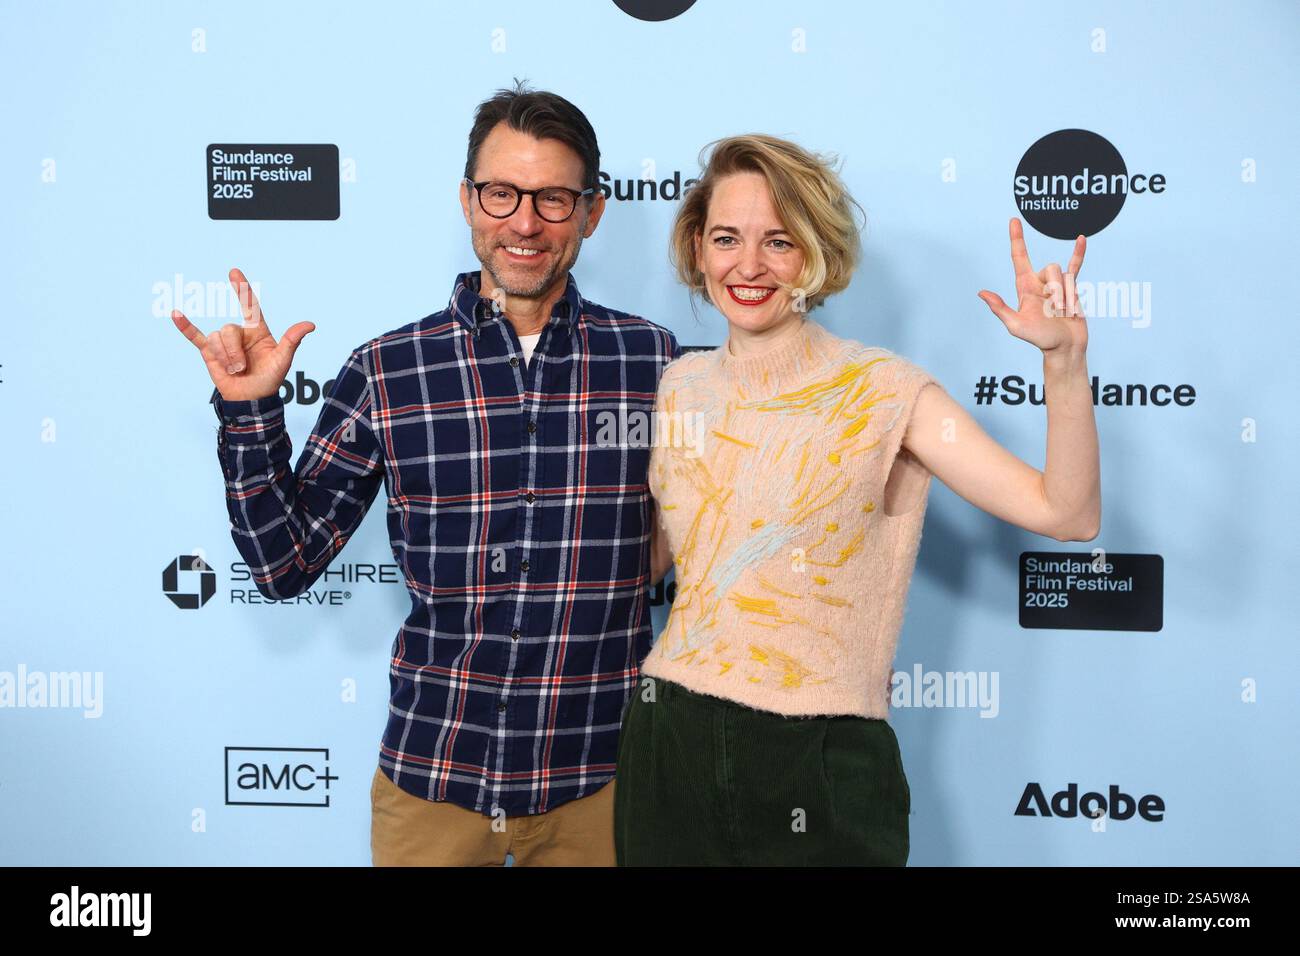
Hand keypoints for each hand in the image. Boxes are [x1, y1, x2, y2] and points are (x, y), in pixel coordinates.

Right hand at [171, 267, 314, 401]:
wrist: (252, 398)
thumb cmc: (270, 378)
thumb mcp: (283, 359)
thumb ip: (292, 340)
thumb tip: (310, 325)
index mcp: (257, 331)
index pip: (249, 305)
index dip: (242, 289)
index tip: (234, 272)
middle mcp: (239, 333)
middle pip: (229, 330)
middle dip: (234, 352)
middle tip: (242, 368)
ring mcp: (223, 342)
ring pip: (216, 339)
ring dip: (224, 358)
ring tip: (234, 371)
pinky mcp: (209, 352)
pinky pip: (195, 336)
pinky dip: (185, 326)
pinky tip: (176, 314)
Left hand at [976, 217, 1087, 357]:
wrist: (1065, 348)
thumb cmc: (1040, 340)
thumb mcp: (1016, 326)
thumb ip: (1001, 309)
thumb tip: (982, 293)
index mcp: (1024, 288)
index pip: (1019, 258)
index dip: (1017, 239)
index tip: (1014, 220)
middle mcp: (1039, 283)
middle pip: (1050, 268)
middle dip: (1057, 289)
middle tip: (1056, 311)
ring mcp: (1055, 285)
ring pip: (1064, 274)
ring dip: (1068, 294)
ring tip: (1065, 312)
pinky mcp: (1071, 288)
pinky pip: (1075, 267)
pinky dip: (1078, 253)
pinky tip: (1081, 239)